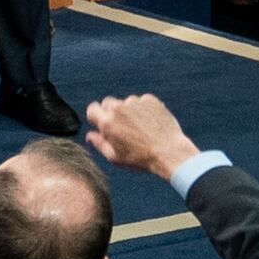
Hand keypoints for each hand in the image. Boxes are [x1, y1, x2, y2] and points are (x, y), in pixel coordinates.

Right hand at [80, 92, 194, 177]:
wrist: (169, 152)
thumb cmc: (140, 158)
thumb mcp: (115, 157)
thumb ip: (99, 144)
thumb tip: (90, 136)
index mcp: (107, 122)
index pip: (92, 108)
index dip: (96, 116)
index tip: (102, 123)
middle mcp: (119, 108)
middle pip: (108, 103)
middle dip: (111, 112)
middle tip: (121, 126)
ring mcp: (135, 103)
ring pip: (126, 102)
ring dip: (128, 111)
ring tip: (140, 128)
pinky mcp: (150, 100)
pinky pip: (142, 101)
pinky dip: (143, 109)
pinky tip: (150, 123)